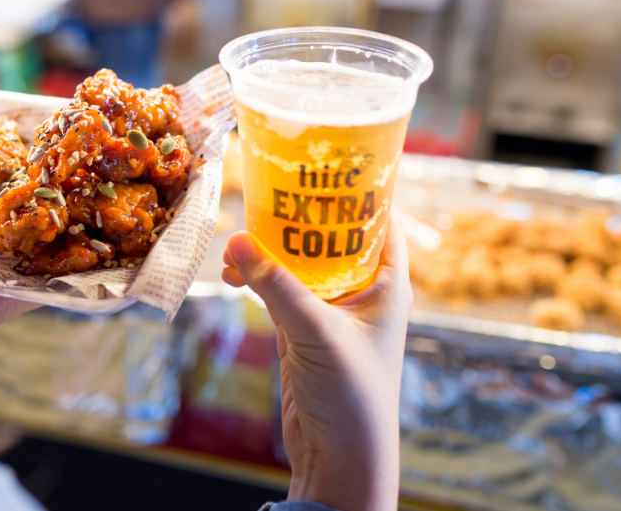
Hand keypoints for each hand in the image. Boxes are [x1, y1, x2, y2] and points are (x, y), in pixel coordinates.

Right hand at [221, 215, 411, 510]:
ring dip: (271, 250)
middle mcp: (362, 292)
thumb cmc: (353, 395)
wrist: (341, 458)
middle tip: (268, 189)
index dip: (358, 190)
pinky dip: (257, 280)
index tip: (325, 162)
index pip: (380, 220)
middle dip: (300, 216)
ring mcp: (331, 312)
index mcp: (387, 284)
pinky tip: (232, 272)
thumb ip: (276, 286)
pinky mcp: (304, 332)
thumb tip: (237, 239)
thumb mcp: (315, 331)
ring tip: (240, 235)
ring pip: (300, 264)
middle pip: (332, 237)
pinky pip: (279, 292)